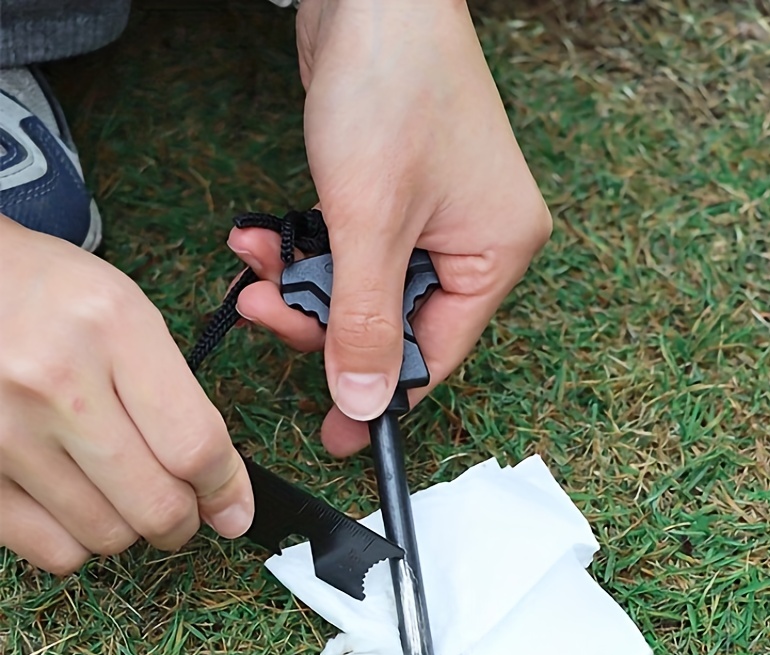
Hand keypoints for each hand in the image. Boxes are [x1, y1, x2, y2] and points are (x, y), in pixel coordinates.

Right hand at [0, 218, 253, 573]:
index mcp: (113, 328)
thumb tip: (226, 500)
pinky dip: (79, 541)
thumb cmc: (55, 299)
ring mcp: (1, 430)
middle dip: (184, 520)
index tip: (233, 508)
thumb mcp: (131, 316)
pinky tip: (76, 503)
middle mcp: (53, 381)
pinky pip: (52, 551)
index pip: (195, 444)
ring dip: (130, 526)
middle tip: (181, 508)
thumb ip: (182, 400)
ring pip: (107, 536)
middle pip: (155, 504)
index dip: (226, 489)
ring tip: (119, 489)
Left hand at [227, 0, 550, 455]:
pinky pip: (350, 250)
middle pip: (392, 324)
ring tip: (258, 264)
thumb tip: (363, 403)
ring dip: (304, 283)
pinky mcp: (395, 198)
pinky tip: (266, 237)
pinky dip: (308, 249)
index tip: (335, 434)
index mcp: (494, 255)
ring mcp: (433, 220)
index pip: (435, 354)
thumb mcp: (370, 223)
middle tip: (267, 311)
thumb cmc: (392, 87)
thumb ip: (363, 322)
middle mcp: (471, 243)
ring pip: (362, 290)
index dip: (380, 395)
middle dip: (321, 322)